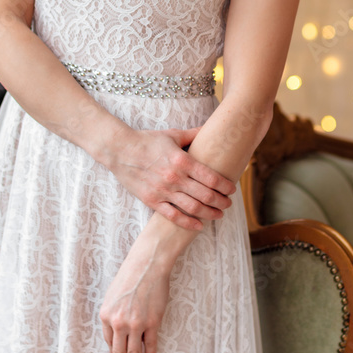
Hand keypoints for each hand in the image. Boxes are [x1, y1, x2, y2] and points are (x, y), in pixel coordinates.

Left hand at [99, 234, 171, 352]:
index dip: (114, 352)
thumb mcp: (113, 296)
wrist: (147, 265)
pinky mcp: (152, 322)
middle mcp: (119, 322)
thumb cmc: (129, 277)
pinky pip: (150, 344)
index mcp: (106, 315)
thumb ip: (114, 314)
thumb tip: (118, 332)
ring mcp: (136, 324)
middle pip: (119, 352)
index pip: (108, 341)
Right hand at [108, 127, 235, 230]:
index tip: (232, 189)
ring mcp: (163, 191)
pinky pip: (173, 216)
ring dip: (209, 213)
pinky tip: (199, 225)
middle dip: (221, 202)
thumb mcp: (173, 135)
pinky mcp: (152, 200)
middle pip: (206, 195)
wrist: (120, 150)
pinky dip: (188, 223)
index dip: (225, 186)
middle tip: (228, 204)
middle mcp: (174, 177)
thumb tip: (212, 127)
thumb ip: (194, 134)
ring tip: (218, 214)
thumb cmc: (148, 141)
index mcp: (182, 160)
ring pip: (193, 208)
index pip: (211, 178)